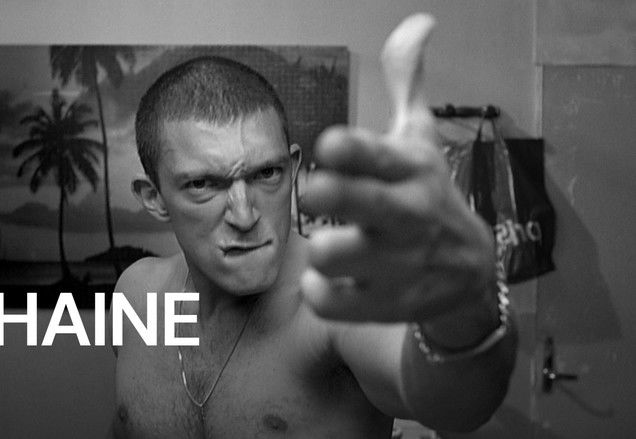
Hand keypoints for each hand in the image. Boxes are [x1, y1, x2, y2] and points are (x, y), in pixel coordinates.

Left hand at [300, 14, 494, 323]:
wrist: (469, 275)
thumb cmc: (429, 195)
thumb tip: (420, 21)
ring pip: (340, 256)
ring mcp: (398, 263)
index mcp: (412, 168)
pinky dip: (320, 291)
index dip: (354, 150)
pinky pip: (332, 301)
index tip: (329, 143)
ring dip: (323, 250)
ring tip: (330, 244)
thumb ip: (406, 83)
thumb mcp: (420, 139)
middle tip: (313, 191)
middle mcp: (408, 214)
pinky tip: (329, 279)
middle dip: (333, 195)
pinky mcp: (385, 304)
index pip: (382, 154)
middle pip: (364, 203)